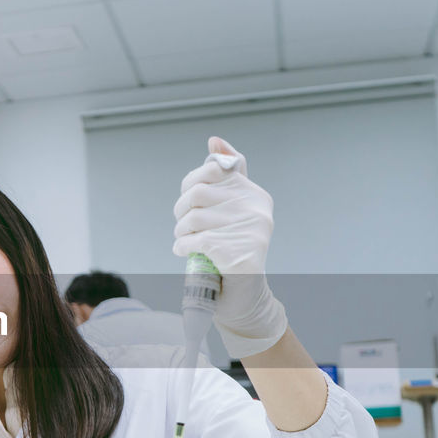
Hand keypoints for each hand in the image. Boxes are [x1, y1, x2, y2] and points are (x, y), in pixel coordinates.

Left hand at [172, 137, 287, 356]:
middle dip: (181, 209)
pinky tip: (184, 251)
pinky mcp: (237, 252)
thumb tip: (214, 140)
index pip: (215, 168)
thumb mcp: (232, 212)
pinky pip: (193, 239)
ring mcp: (249, 230)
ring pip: (192, 217)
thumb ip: (226, 178)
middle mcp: (257, 208)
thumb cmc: (231, 250)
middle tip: (182, 224)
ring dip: (180, 231)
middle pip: (198, 191)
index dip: (191, 181)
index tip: (188, 198)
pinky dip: (181, 246)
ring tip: (184, 240)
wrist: (243, 297)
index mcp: (256, 195)